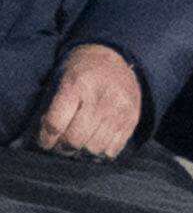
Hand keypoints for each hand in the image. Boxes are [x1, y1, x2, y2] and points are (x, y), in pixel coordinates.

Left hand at [29, 44, 140, 160]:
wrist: (115, 59)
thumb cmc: (80, 73)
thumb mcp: (60, 81)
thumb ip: (49, 109)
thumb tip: (40, 141)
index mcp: (77, 85)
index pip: (55, 124)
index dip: (45, 139)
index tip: (44, 141)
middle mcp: (101, 98)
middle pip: (75, 140)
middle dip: (62, 148)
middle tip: (60, 145)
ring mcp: (119, 110)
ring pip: (94, 148)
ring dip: (82, 152)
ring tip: (78, 144)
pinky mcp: (132, 119)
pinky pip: (113, 149)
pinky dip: (100, 152)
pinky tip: (95, 142)